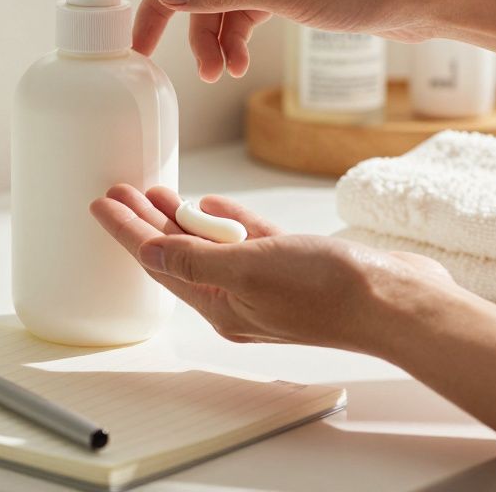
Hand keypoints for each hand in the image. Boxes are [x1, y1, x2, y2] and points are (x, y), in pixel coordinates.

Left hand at [89, 184, 455, 354]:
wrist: (396, 301)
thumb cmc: (328, 290)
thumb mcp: (249, 269)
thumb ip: (195, 260)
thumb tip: (149, 254)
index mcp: (220, 305)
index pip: (158, 261)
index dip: (126, 231)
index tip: (99, 204)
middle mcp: (238, 296)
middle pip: (178, 252)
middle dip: (145, 221)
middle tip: (118, 190)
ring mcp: (268, 281)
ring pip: (211, 244)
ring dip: (182, 217)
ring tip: (153, 191)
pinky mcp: (296, 264)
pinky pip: (249, 239)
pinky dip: (228, 221)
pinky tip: (211, 205)